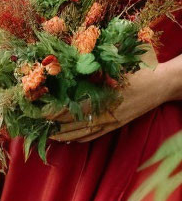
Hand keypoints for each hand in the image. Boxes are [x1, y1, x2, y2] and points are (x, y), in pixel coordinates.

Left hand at [48, 53, 168, 142]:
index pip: (74, 107)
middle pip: (76, 121)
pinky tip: (72, 140)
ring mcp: (113, 119)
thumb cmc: (138, 69)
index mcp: (104, 95)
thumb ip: (94, 65)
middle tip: (38, 125)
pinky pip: (98, 134)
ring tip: (51, 135)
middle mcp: (106, 111)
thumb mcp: (115, 64)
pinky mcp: (118, 123)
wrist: (161, 83)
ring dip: (67, 134)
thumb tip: (71, 60)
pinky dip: (84, 137)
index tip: (40, 110)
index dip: (56, 110)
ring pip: (86, 131)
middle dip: (57, 124)